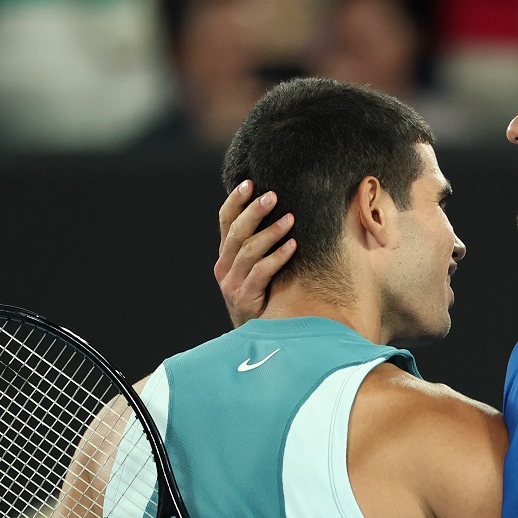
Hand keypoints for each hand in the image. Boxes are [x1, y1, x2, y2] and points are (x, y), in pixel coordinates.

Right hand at [215, 181, 297, 327]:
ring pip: (248, 251)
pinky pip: (261, 273)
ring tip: (290, 219)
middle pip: (236, 232)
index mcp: (226, 255)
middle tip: (273, 196)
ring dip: (270, 232)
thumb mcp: (257, 268)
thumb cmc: (266, 294)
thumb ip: (263, 244)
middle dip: (254, 211)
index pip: (225, 221)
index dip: (235, 201)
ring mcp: (232, 283)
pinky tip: (293, 246)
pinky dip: (277, 257)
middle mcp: (225, 266)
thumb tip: (288, 210)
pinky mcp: (245, 298)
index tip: (249, 182)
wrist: (258, 334)